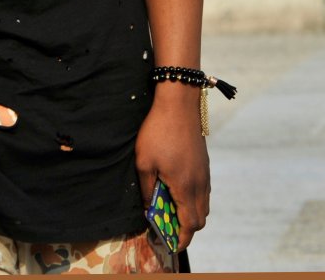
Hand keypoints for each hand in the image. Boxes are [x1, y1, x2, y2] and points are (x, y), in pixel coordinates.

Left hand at [135, 88, 209, 251]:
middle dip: (185, 228)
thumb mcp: (144, 161)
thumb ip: (146, 188)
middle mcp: (200, 184)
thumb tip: (148, 207)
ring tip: (169, 206)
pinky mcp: (204, 163)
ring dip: (190, 211)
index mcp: (185, 187)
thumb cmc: (158, 132)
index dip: (181, 239)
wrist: (179, 104)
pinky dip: (193, 197)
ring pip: (203, 204)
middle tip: (167, 225)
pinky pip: (203, 190)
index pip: (189, 225)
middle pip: (199, 218)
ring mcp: (204, 173)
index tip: (171, 244)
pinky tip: (175, 186)